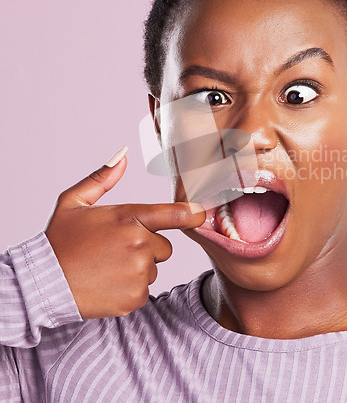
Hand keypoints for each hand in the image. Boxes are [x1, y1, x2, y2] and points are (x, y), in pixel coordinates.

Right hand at [44, 146, 204, 318]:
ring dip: (138, 268)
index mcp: (129, 217)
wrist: (41, 284)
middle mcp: (140, 244)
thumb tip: (123, 153)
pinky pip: (144, 290)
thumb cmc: (59, 241)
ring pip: (153, 268)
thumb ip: (102, 177)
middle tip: (115, 250)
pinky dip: (130, 289)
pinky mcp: (136, 297)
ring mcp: (139, 272)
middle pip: (164, 247)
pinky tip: (107, 284)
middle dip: (147, 248)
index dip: (193, 214)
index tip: (202, 215)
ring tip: (107, 267)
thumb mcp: (74, 202)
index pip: (176, 213)